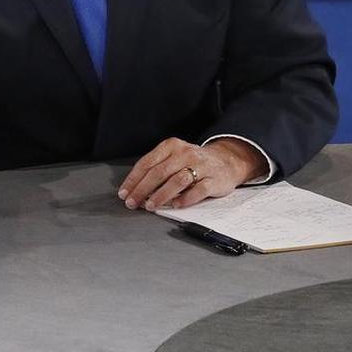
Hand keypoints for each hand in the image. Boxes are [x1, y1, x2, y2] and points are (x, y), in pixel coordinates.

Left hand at [117, 137, 268, 210]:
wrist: (227, 161)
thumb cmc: (193, 162)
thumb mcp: (173, 158)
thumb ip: (157, 170)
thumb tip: (135, 189)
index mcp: (171, 146)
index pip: (147, 163)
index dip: (133, 180)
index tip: (124, 193)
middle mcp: (185, 153)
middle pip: (159, 172)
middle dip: (142, 189)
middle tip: (133, 202)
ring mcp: (201, 166)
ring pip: (177, 181)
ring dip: (161, 195)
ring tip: (150, 206)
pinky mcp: (214, 179)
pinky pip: (198, 190)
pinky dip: (185, 199)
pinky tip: (176, 205)